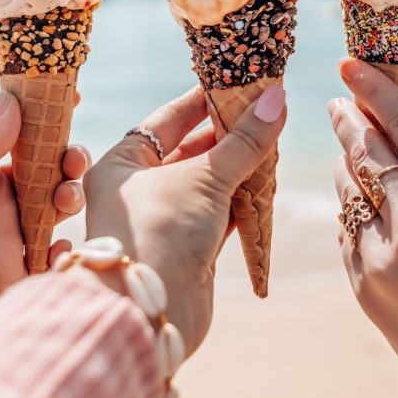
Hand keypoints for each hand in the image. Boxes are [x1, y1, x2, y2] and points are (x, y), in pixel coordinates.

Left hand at [0, 91, 90, 351]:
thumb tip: (14, 98)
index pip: (22, 133)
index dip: (49, 117)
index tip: (71, 98)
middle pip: (48, 169)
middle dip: (69, 160)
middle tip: (72, 161)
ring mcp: (1, 232)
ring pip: (54, 210)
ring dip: (70, 198)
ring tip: (63, 199)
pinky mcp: (5, 271)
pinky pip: (44, 258)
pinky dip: (61, 251)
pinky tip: (58, 245)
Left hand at [83, 83, 286, 354]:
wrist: (148, 314)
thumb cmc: (160, 232)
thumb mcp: (204, 177)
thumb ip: (243, 141)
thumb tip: (277, 98)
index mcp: (121, 165)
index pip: (166, 120)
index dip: (203, 100)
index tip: (237, 83)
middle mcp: (137, 191)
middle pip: (189, 152)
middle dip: (229, 135)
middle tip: (267, 112)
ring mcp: (163, 222)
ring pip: (208, 185)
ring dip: (240, 168)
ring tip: (274, 143)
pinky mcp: (187, 251)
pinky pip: (220, 215)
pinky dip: (243, 202)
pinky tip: (268, 186)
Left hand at [329, 58, 397, 397]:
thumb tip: (380, 141)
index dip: (374, 90)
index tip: (348, 67)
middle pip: (368, 152)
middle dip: (349, 122)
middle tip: (337, 103)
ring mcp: (385, 257)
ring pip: (347, 191)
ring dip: (345, 166)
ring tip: (348, 151)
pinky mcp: (364, 287)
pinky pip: (345, 233)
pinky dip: (349, 214)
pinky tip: (355, 206)